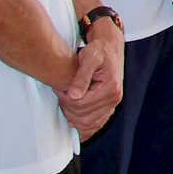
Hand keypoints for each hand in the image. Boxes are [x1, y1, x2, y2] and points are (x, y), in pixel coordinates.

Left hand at [63, 25, 124, 140]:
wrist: (109, 47)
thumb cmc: (99, 50)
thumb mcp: (89, 58)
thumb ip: (81, 77)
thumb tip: (73, 95)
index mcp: (110, 88)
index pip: (81, 105)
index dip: (65, 99)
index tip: (58, 89)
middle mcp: (114, 98)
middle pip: (84, 117)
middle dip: (67, 108)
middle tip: (60, 94)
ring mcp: (113, 103)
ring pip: (89, 124)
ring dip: (74, 118)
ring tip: (65, 103)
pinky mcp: (109, 105)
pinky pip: (97, 123)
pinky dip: (85, 126)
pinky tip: (74, 121)